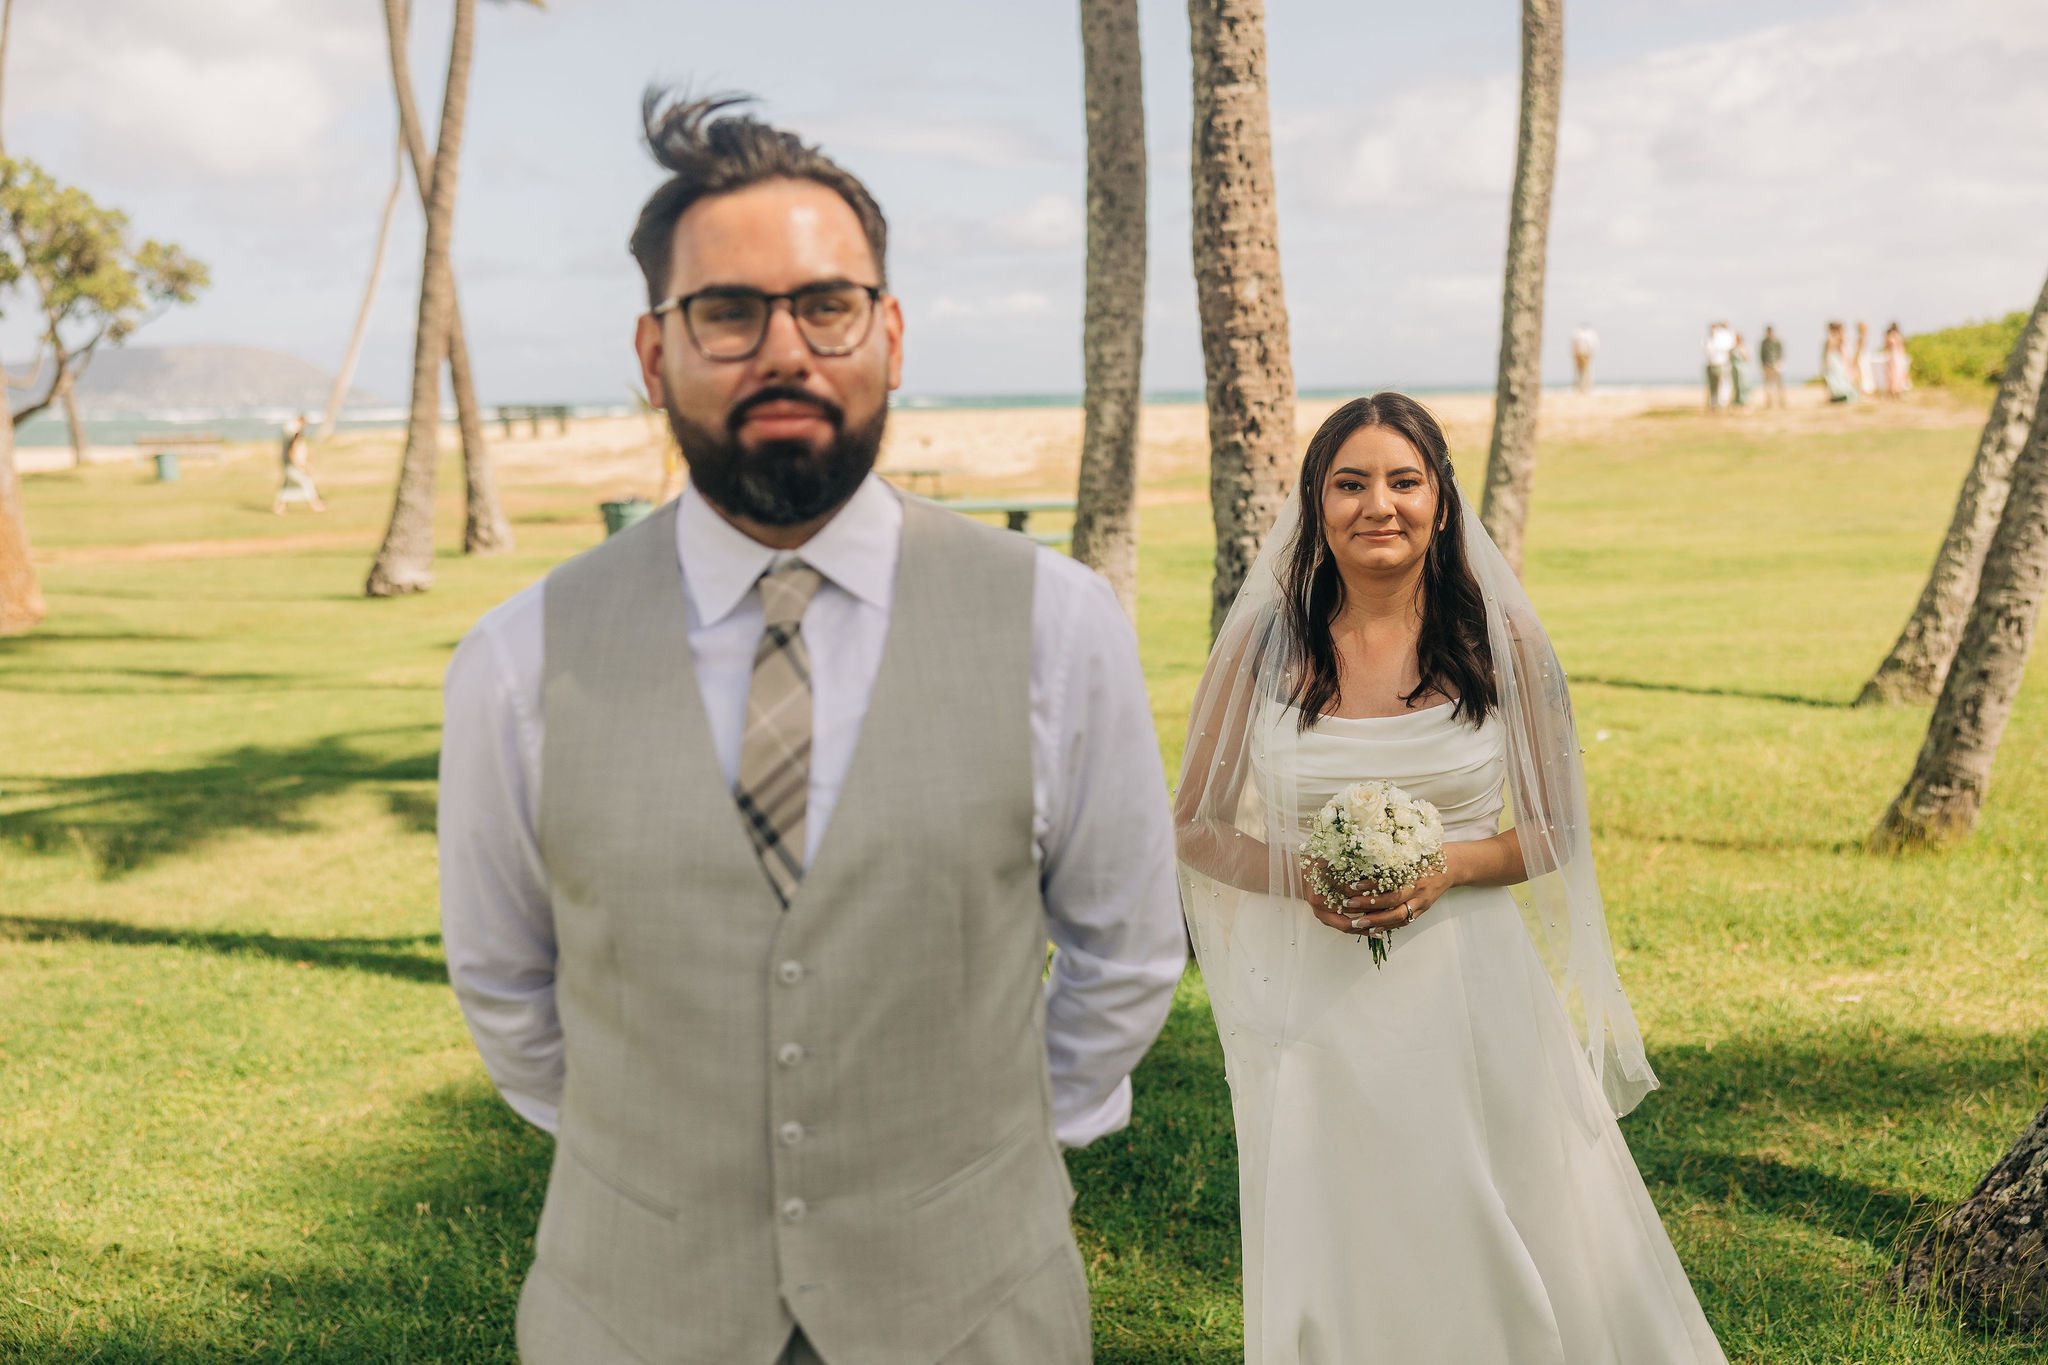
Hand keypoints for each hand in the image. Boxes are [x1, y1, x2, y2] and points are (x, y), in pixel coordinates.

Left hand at [1307, 849, 1459, 936]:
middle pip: (1393, 903)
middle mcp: (1418, 891)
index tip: (1352, 885)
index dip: (1371, 886)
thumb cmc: (1426, 856)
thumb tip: (1360, 858)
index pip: (1391, 884)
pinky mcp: (1421, 911)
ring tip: (1356, 922)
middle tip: (1348, 904)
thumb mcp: (1410, 853)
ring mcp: (1421, 903)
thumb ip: (1390, 858)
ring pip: (1398, 918)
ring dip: (1376, 922)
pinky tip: (1371, 929)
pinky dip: (1387, 926)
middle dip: (1369, 906)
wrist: (1451, 866)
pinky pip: (1403, 922)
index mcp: (1414, 874)